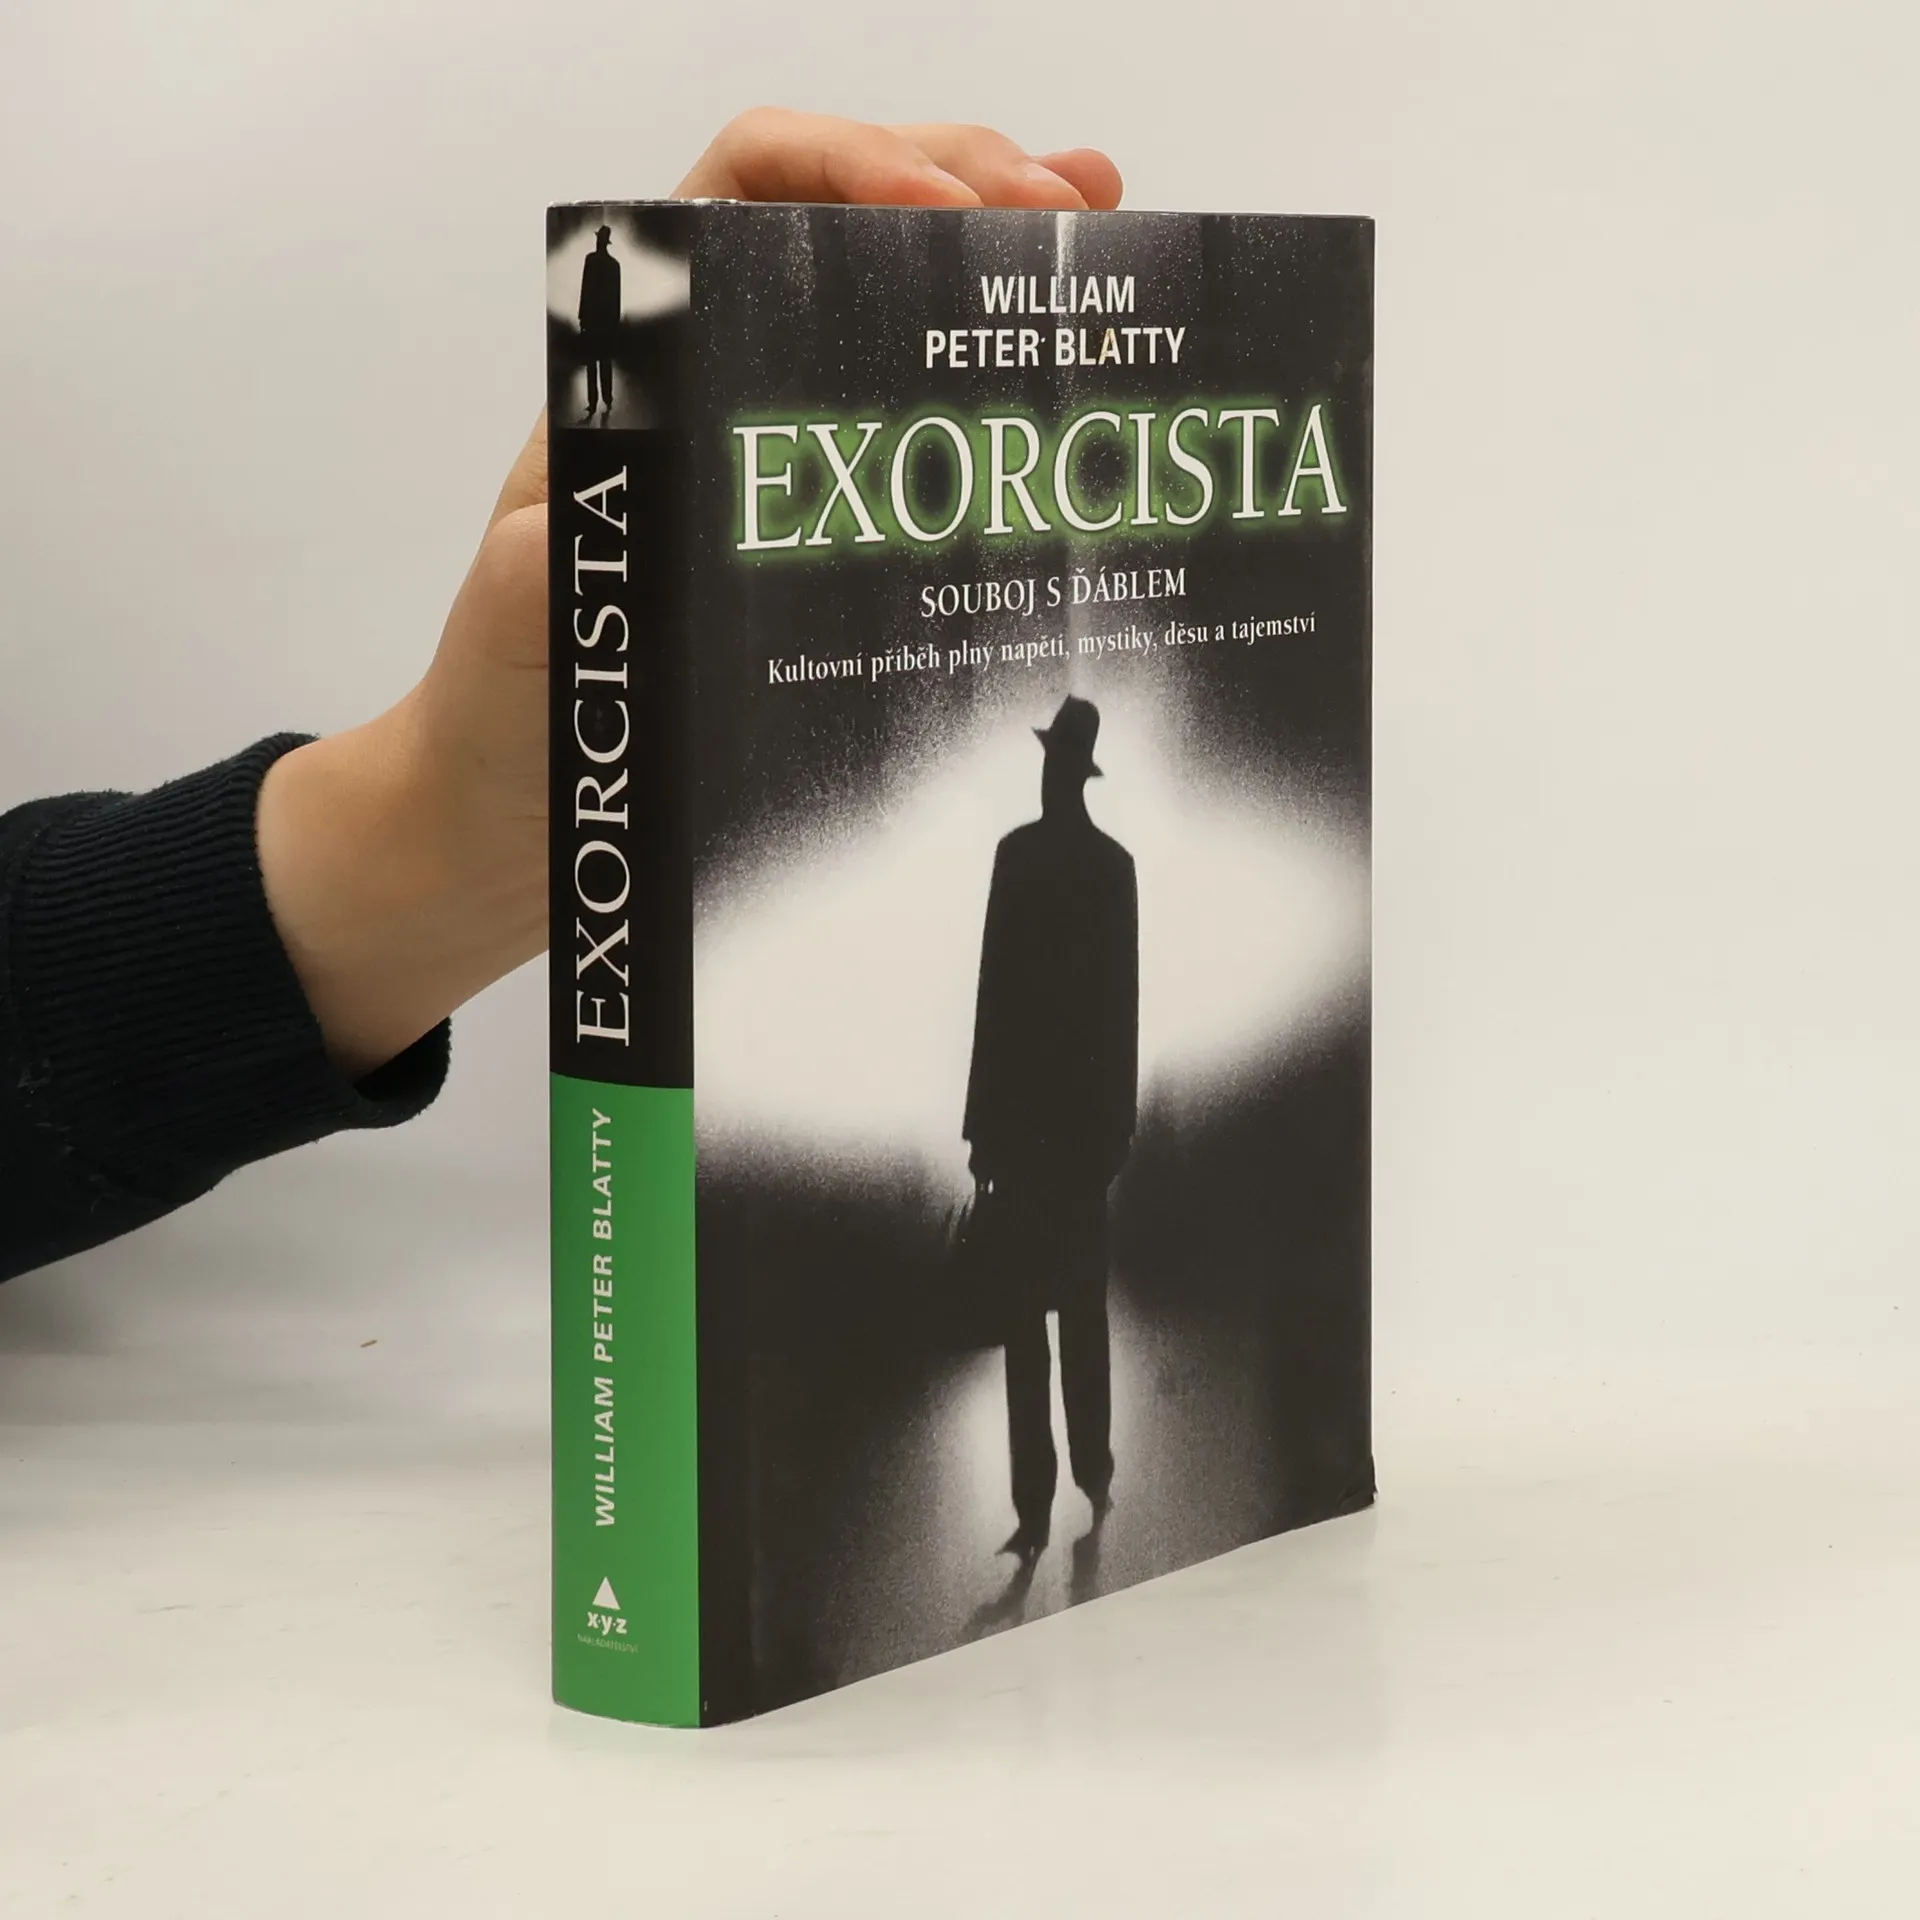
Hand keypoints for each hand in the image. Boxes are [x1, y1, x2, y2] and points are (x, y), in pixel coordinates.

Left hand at [257, 112, 1122, 1079]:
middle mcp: (717, 383)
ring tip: (1100, 227)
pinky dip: (991, 380)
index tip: (943, 210)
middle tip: (1069, 208)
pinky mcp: (817, 528)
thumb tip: (632, 495)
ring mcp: (777, 450)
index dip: (851, 165)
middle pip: (849, 217)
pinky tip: (1064, 373)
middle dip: (967, 181)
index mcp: (644, 370)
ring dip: (997, 255)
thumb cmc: (511, 705)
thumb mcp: (532, 612)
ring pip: (895, 302)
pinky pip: (915, 426)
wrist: (517, 808)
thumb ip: (573, 549)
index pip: (746, 189)